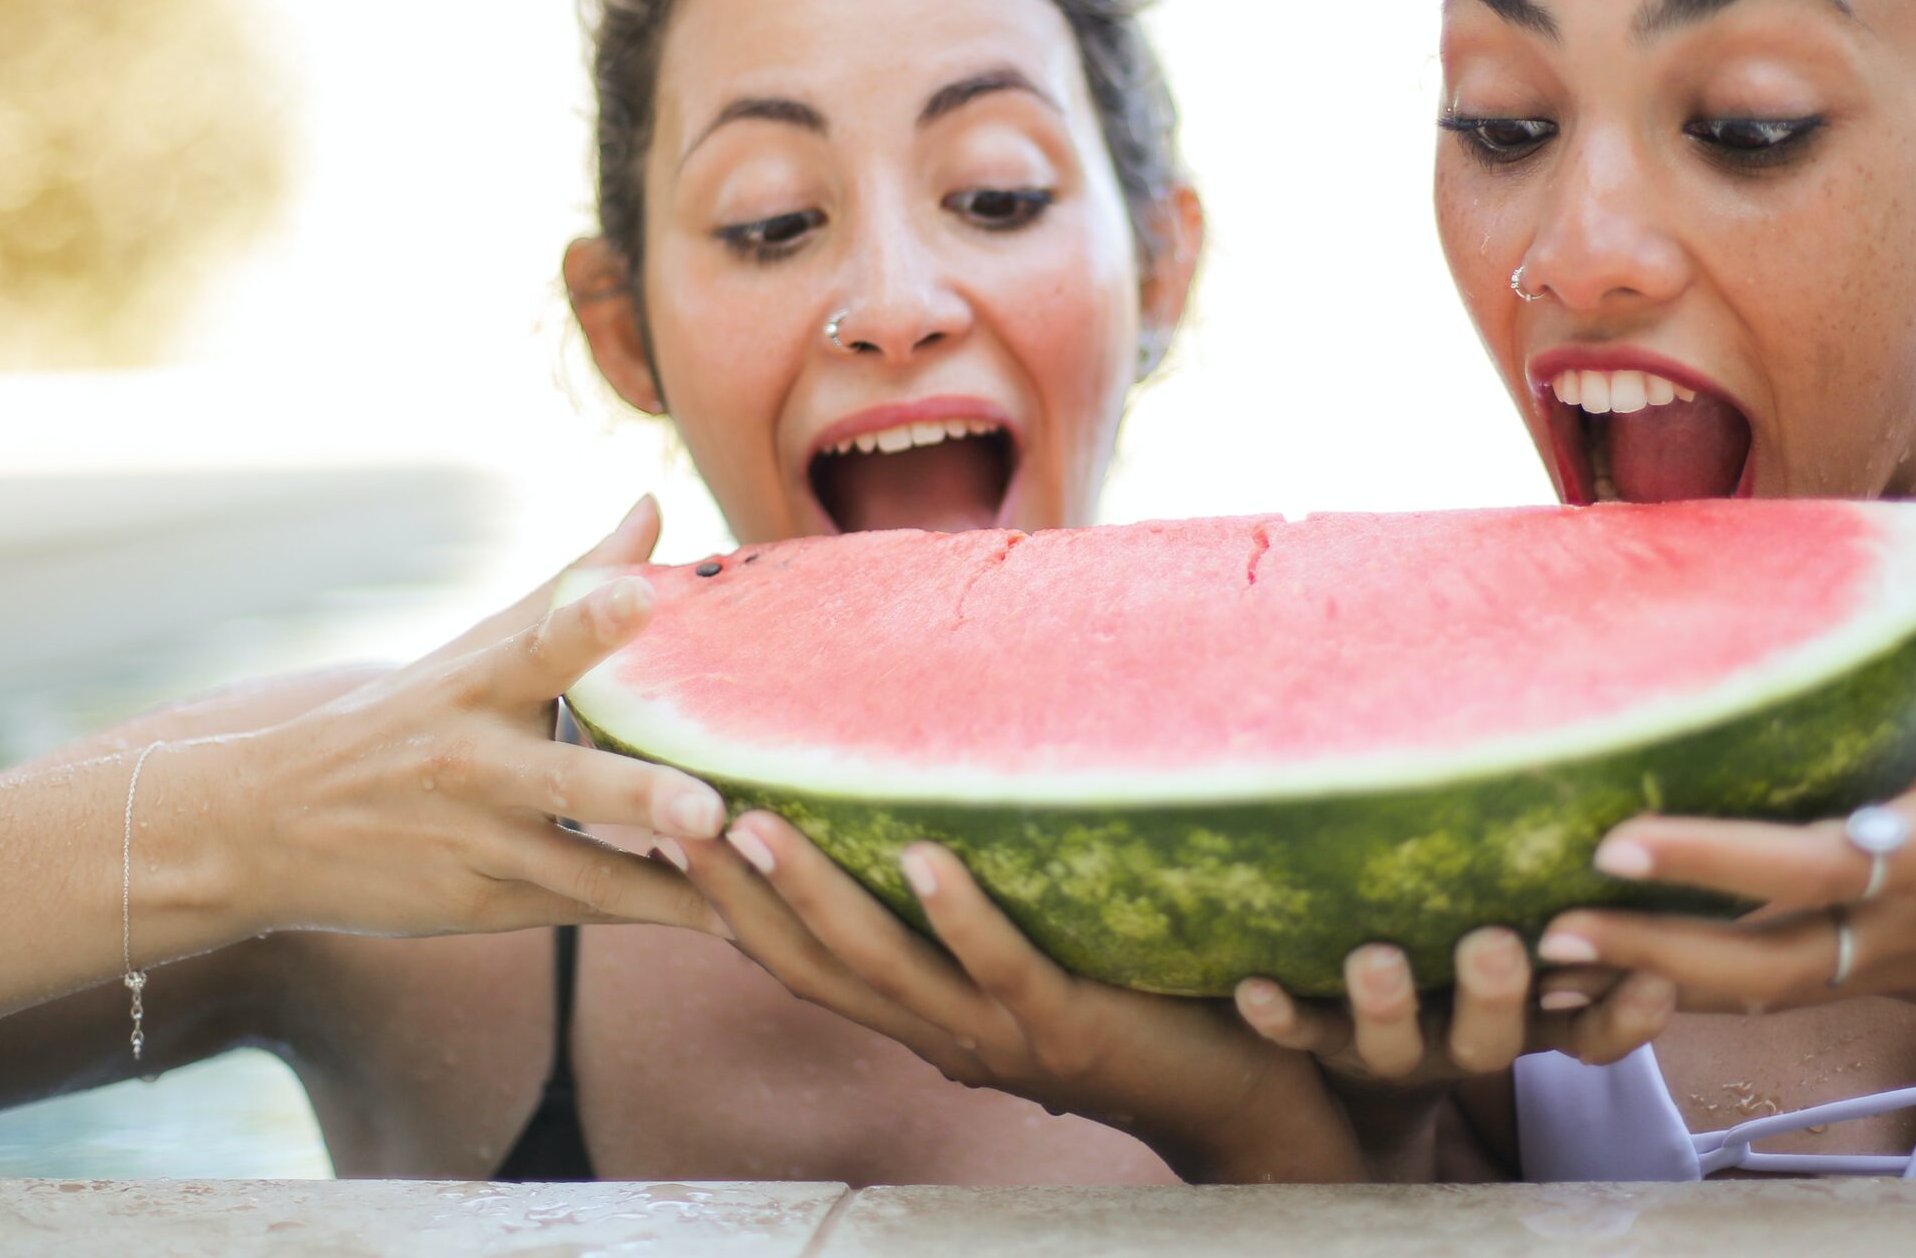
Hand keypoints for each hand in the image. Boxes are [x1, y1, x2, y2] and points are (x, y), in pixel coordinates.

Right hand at [219, 496, 730, 938]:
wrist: (269, 824)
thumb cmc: (406, 719)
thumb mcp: (476, 647)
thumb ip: (574, 584)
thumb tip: (654, 503)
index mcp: (481, 685)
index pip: (539, 642)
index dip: (591, 620)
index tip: (645, 596)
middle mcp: (479, 764)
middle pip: (572, 781)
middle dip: (643, 795)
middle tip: (714, 807)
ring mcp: (481, 842)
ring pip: (586, 870)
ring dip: (670, 886)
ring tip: (750, 905)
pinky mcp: (484, 906)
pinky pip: (583, 910)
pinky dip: (651, 913)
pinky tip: (730, 922)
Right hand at [678, 812, 1367, 1182]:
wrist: (1249, 1104)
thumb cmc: (1146, 1011)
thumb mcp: (1036, 966)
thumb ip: (980, 917)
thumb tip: (926, 811)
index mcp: (928, 1020)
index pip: (804, 963)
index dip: (730, 906)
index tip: (666, 826)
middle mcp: (946, 1035)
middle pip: (816, 966)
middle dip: (740, 894)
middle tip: (673, 812)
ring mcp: (1004, 1034)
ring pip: (886, 967)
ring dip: (818, 896)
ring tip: (758, 822)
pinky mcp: (1072, 1023)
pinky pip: (1002, 966)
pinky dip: (959, 912)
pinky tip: (923, 853)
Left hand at [1230, 934, 1674, 1177]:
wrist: (1366, 1060)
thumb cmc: (1464, 958)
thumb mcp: (1527, 942)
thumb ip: (1564, 896)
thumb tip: (1618, 805)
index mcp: (1526, 1017)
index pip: (1590, 1029)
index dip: (1624, 1015)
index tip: (1655, 978)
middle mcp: (1465, 1040)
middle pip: (1489, 1038)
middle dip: (1493, 992)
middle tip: (1495, 945)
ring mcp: (1394, 1047)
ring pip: (1393, 1043)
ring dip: (1386, 1004)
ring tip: (1375, 960)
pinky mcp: (1326, 1041)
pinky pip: (1301, 1033)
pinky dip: (1281, 1014)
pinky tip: (1253, 987)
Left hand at [1530, 488, 1915, 1053]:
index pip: (1797, 868)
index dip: (1702, 859)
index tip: (1611, 842)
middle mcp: (1903, 929)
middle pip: (1751, 968)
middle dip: (1644, 957)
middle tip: (1542, 929)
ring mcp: (1903, 974)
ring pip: (1763, 998)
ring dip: (1663, 986)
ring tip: (1563, 963)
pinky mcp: (1911, 991)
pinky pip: (1798, 997)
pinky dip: (1720, 991)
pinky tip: (1654, 973)